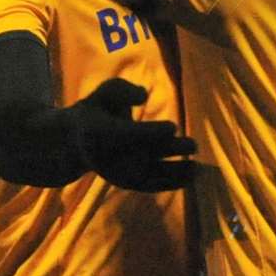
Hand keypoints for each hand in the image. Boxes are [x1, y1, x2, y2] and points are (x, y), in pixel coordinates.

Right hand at [69, 78, 196, 191]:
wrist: (76, 144)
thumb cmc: (98, 111)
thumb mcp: (105, 93)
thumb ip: (122, 90)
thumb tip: (143, 96)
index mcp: (99, 132)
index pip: (127, 135)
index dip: (150, 132)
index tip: (173, 127)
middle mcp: (108, 157)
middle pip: (143, 155)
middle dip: (169, 151)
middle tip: (194, 145)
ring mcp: (117, 173)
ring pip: (149, 176)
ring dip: (175, 173)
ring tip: (198, 167)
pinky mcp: (126, 184)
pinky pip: (150, 186)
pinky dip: (171, 184)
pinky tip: (193, 177)